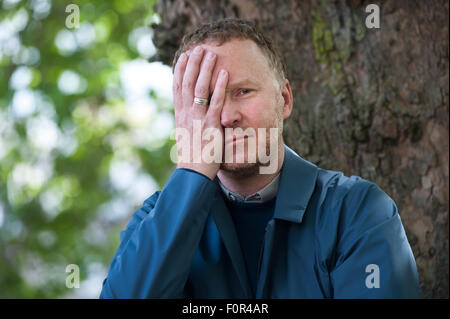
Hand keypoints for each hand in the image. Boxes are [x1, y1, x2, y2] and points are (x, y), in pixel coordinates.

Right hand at [173, 46, 228, 179]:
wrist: (193, 176)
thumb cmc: (192, 160)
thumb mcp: (188, 137)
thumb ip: (190, 123)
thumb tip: (192, 115)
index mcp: (180, 117)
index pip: (177, 88)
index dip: (180, 70)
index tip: (184, 56)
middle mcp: (186, 115)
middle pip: (187, 83)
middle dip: (193, 64)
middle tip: (198, 48)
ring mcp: (198, 119)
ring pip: (199, 88)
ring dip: (205, 69)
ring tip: (211, 53)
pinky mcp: (211, 126)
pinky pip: (216, 103)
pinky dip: (219, 87)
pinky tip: (224, 74)